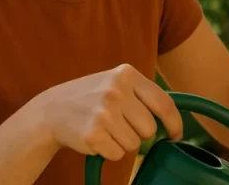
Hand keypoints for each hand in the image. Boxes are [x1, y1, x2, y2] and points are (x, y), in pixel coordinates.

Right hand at [32, 63, 182, 160]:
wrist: (51, 110)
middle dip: (138, 133)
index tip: (177, 135)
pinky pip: (117, 154)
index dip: (174, 122)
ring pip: (133, 144)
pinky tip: (95, 137)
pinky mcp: (93, 134)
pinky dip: (108, 151)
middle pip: (149, 128)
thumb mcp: (115, 83)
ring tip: (105, 128)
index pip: (163, 102)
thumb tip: (173, 118)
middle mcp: (116, 91)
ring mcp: (104, 113)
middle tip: (120, 125)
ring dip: (122, 142)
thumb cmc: (91, 98)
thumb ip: (142, 94)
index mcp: (126, 74)